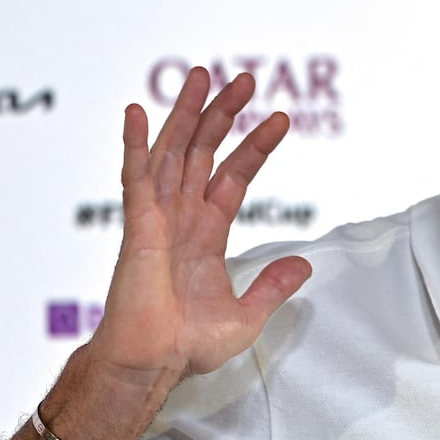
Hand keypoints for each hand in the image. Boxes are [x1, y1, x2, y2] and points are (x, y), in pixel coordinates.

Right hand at [88, 67, 311, 391]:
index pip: (233, 176)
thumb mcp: (246, 315)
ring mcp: (157, 217)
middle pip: (204, 151)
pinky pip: (135, 178)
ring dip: (186, 113)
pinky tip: (138, 113)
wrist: (153, 364)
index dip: (256, 146)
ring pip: (173, 152)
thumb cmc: (186, 346)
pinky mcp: (137, 226)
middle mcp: (181, 217)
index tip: (280, 119)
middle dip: (224, 114)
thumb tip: (304, 265)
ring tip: (202, 75)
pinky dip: (136, 145)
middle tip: (246, 79)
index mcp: (206, 233)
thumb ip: (272, 286)